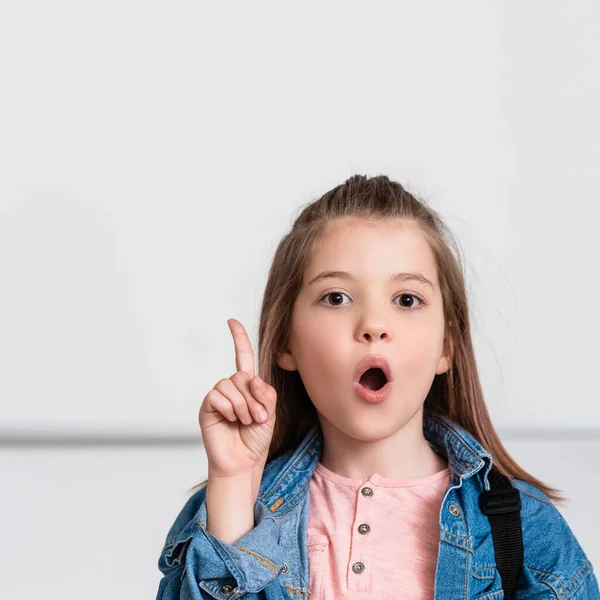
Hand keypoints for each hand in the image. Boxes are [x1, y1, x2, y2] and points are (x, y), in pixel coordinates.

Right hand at [198, 318, 276, 477]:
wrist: (244, 462)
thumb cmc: (256, 439)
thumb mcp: (270, 412)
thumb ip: (265, 393)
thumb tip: (251, 378)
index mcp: (248, 386)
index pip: (242, 357)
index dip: (238, 339)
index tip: (231, 321)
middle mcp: (231, 388)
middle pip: (242, 375)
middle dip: (254, 398)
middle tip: (257, 418)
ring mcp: (218, 397)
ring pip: (230, 384)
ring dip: (242, 405)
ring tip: (245, 421)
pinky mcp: (207, 407)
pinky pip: (217, 396)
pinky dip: (229, 408)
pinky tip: (232, 420)